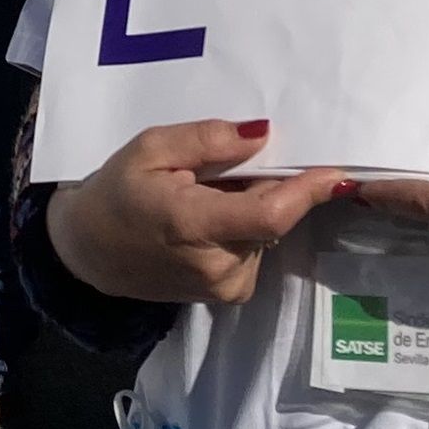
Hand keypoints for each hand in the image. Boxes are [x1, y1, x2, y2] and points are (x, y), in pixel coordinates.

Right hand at [47, 119, 345, 305]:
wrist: (89, 252)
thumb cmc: (117, 192)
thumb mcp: (151, 148)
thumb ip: (208, 141)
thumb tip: (263, 134)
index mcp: (195, 226)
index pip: (270, 214)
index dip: (308, 192)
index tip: (338, 170)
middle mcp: (218, 266)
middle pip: (273, 219)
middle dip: (271, 185)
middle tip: (235, 163)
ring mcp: (225, 287)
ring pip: (266, 233)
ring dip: (254, 206)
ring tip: (212, 190)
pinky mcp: (228, 294)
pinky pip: (255, 249)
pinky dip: (245, 226)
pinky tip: (212, 215)